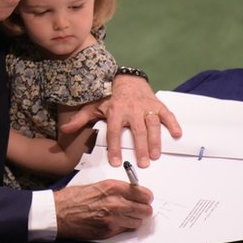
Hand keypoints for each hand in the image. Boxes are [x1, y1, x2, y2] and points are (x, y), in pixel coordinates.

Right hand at [53, 180, 153, 239]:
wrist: (58, 213)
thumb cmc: (72, 198)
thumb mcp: (96, 185)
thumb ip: (115, 189)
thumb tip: (130, 193)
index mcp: (112, 188)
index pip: (142, 193)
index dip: (146, 196)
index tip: (146, 198)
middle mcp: (115, 203)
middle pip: (144, 209)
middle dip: (144, 209)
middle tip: (142, 209)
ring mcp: (113, 219)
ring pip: (138, 221)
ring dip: (136, 219)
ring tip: (129, 216)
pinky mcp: (109, 231)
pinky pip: (126, 230)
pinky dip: (125, 226)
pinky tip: (118, 222)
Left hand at [58, 75, 181, 167]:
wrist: (126, 78)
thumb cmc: (109, 96)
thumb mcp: (93, 106)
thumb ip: (80, 119)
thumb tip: (64, 130)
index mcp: (115, 111)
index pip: (114, 131)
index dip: (115, 147)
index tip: (116, 162)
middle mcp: (132, 110)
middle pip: (136, 131)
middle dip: (140, 148)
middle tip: (142, 164)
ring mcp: (146, 107)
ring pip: (152, 125)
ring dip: (155, 141)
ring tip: (156, 155)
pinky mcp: (157, 105)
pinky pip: (167, 115)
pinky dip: (173, 124)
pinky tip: (177, 134)